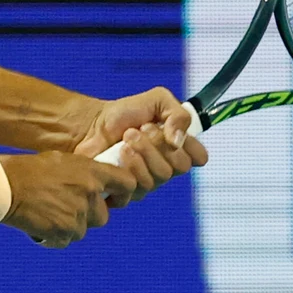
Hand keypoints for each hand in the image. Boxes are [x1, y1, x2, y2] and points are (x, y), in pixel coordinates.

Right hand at [0, 151, 137, 248]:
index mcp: (93, 172)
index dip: (123, 194)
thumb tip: (97, 185)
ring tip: (47, 213)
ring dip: (68, 226)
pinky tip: (39, 224)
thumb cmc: (29, 170)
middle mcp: (90, 194)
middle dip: (87, 216)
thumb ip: (84, 173)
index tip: (113, 199)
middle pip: (102, 216)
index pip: (128, 184)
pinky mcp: (64, 232)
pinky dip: (53, 237)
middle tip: (65, 208)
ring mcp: (78, 215)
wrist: (6, 186)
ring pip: (82, 230)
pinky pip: (65, 241)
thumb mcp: (63, 162)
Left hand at [72, 87, 209, 201]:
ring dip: (140, 154)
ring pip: (157, 179)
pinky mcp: (127, 193)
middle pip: (178, 168)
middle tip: (140, 129)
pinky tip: (116, 156)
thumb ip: (178, 113)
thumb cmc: (125, 113)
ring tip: (125, 139)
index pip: (199, 158)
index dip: (189, 147)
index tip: (170, 132)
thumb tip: (178, 140)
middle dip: (157, 145)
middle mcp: (166, 167)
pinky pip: (136, 191)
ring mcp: (148, 182)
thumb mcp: (157, 99)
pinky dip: (126, 169)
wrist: (93, 124)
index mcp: (178, 147)